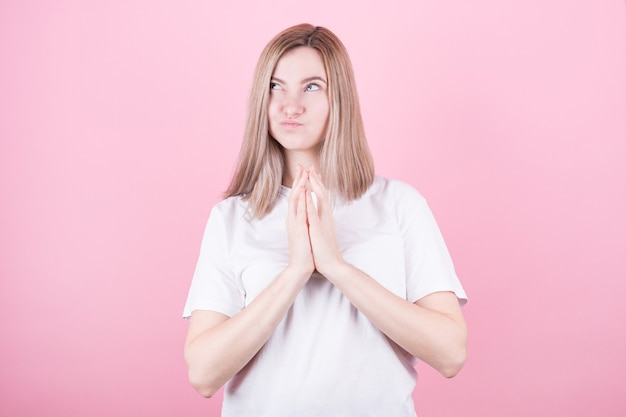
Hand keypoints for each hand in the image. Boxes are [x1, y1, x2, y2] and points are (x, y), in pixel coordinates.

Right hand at [286, 165, 314, 279]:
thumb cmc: (305, 252)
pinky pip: (299, 212)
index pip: (298, 197)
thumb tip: (307, 214)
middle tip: (302, 164)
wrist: (300, 268)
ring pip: (296, 200)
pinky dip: (301, 201)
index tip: (306, 171)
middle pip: (295, 195)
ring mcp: (294, 224)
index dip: (302, 183)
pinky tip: (304, 191)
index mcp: (296, 219)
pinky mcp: (298, 230)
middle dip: (299, 179)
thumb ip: (304, 222)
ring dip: (299, 186)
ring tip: (303, 173)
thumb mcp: (305, 233)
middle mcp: (293, 219)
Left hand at [305, 167, 344, 276]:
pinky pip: (314, 213)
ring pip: (320, 200)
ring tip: (310, 173)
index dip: (317, 184)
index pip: (321, 197)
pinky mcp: (318, 229)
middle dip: (316, 179)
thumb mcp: (322, 233)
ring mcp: (322, 222)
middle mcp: (325, 217)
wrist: (332, 265)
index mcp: (324, 218)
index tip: (313, 173)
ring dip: (315, 185)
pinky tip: (307, 193)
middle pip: (322, 194)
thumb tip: (316, 216)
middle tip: (312, 166)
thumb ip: (320, 223)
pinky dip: (310, 201)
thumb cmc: (325, 251)